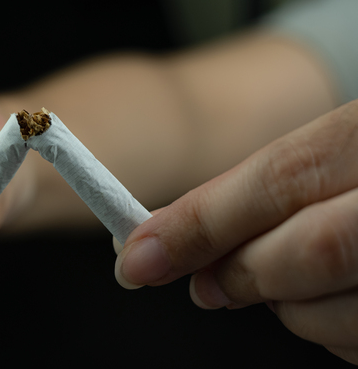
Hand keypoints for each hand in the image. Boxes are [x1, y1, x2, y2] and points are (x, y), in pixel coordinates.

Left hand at [115, 100, 357, 363]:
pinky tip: (342, 301)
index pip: (280, 177)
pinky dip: (337, 333)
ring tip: (292, 286)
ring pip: (338, 314)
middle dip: (242, 273)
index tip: (137, 257)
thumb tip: (176, 237)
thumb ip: (275, 185)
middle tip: (207, 283)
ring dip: (293, 310)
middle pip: (306, 252)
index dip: (200, 223)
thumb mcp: (348, 141)